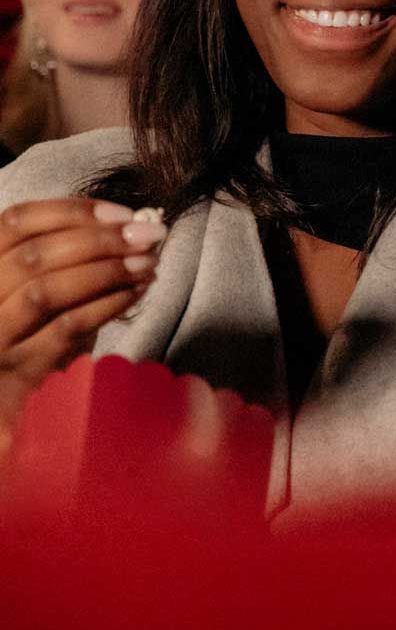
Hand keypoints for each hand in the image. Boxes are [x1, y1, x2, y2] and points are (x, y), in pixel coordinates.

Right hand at [0, 199, 164, 451]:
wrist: (12, 418)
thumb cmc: (35, 342)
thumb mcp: (44, 295)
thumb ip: (71, 260)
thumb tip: (133, 227)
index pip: (14, 222)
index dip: (70, 211)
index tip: (123, 213)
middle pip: (32, 254)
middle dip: (100, 239)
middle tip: (148, 235)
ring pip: (45, 290)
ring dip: (106, 270)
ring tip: (148, 263)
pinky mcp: (17, 373)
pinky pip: (65, 328)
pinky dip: (106, 305)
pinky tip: (136, 294)